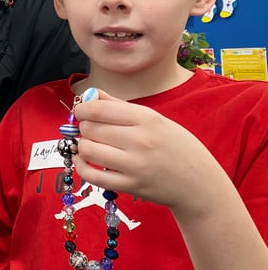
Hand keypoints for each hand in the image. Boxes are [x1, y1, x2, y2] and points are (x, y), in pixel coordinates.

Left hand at [72, 88, 218, 208]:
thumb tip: (90, 94)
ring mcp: (135, 165)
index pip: (98, 109)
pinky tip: (84, 161)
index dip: (81, 109)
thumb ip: (119, 105)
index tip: (80, 111)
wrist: (200, 183)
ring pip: (88, 150)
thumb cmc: (176, 146)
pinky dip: (81, 166)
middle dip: (84, 127)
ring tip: (91, 144)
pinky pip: (92, 176)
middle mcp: (140, 140)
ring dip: (82, 146)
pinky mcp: (130, 186)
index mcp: (146, 118)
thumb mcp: (155, 119)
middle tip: (90, 130)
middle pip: (90, 128)